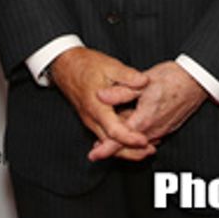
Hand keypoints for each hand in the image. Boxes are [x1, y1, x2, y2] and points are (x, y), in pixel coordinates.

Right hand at [48, 47, 152, 161]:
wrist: (66, 66)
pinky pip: (107, 136)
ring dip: (127, 149)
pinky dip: (121, 140)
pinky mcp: (93, 120)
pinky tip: (136, 137)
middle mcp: (92, 119)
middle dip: (131, 151)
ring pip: (108, 143)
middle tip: (152, 150)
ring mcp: (91, 121)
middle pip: (110, 145)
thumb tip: (144, 81)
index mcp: (96, 106)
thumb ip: (127, 75)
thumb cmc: (86, 65)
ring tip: (148, 148)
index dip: (129, 138)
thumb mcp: (109, 66)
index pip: (113, 130)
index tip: (144, 141)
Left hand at [105, 61, 205, 156]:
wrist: (197, 80)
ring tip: (109, 141)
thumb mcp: (144, 82)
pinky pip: (149, 137)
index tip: (93, 155)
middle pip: (128, 145)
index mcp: (145, 118)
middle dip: (113, 148)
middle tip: (97, 149)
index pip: (120, 139)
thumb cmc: (173, 78)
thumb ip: (121, 91)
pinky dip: (137, 138)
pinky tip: (132, 130)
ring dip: (125, 143)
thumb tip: (100, 96)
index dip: (105, 149)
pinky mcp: (167, 127)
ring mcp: (162, 130)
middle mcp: (154, 129)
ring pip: (139, 142)